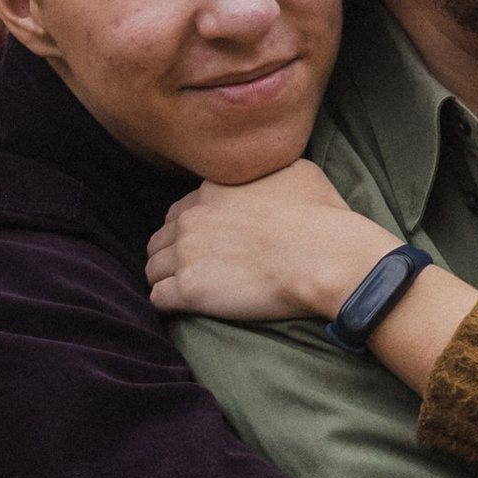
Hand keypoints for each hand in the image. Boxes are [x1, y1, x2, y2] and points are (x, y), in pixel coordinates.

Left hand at [147, 163, 393, 324]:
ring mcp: (187, 254)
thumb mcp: (297, 171)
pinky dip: (169, 303)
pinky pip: (157, 298)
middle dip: (172, 254)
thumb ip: (267, 170)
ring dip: (167, 278)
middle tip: (196, 270)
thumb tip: (269, 170)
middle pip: (160, 239)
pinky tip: (187, 307)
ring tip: (190, 290)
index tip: (208, 244)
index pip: (180, 211)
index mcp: (212, 190)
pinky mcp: (190, 290)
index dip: (191, 229)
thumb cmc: (321, 217)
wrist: (326, 257)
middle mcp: (192, 219)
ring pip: (152, 268)